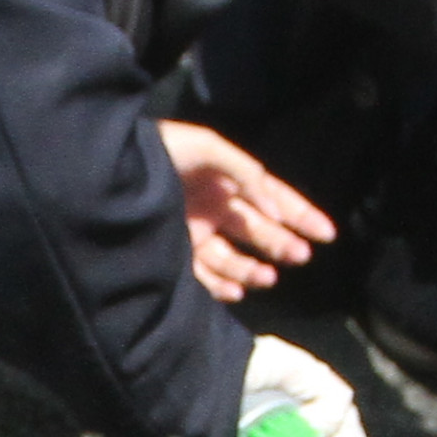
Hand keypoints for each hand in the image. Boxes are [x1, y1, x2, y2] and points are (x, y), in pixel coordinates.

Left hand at [159, 119, 332, 302]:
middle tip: (301, 256)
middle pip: (258, 232)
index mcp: (226, 182)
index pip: (272, 199)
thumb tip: (276, 212)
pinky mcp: (174, 255)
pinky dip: (223, 285)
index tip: (327, 234)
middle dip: (282, 244)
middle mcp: (214, 209)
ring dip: (253, 270)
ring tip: (268, 276)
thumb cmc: (160, 149)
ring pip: (234, 260)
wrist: (109, 169)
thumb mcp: (209, 147)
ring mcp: (194, 234)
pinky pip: (204, 277)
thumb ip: (246, 175)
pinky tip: (238, 289)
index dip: (301, 216)